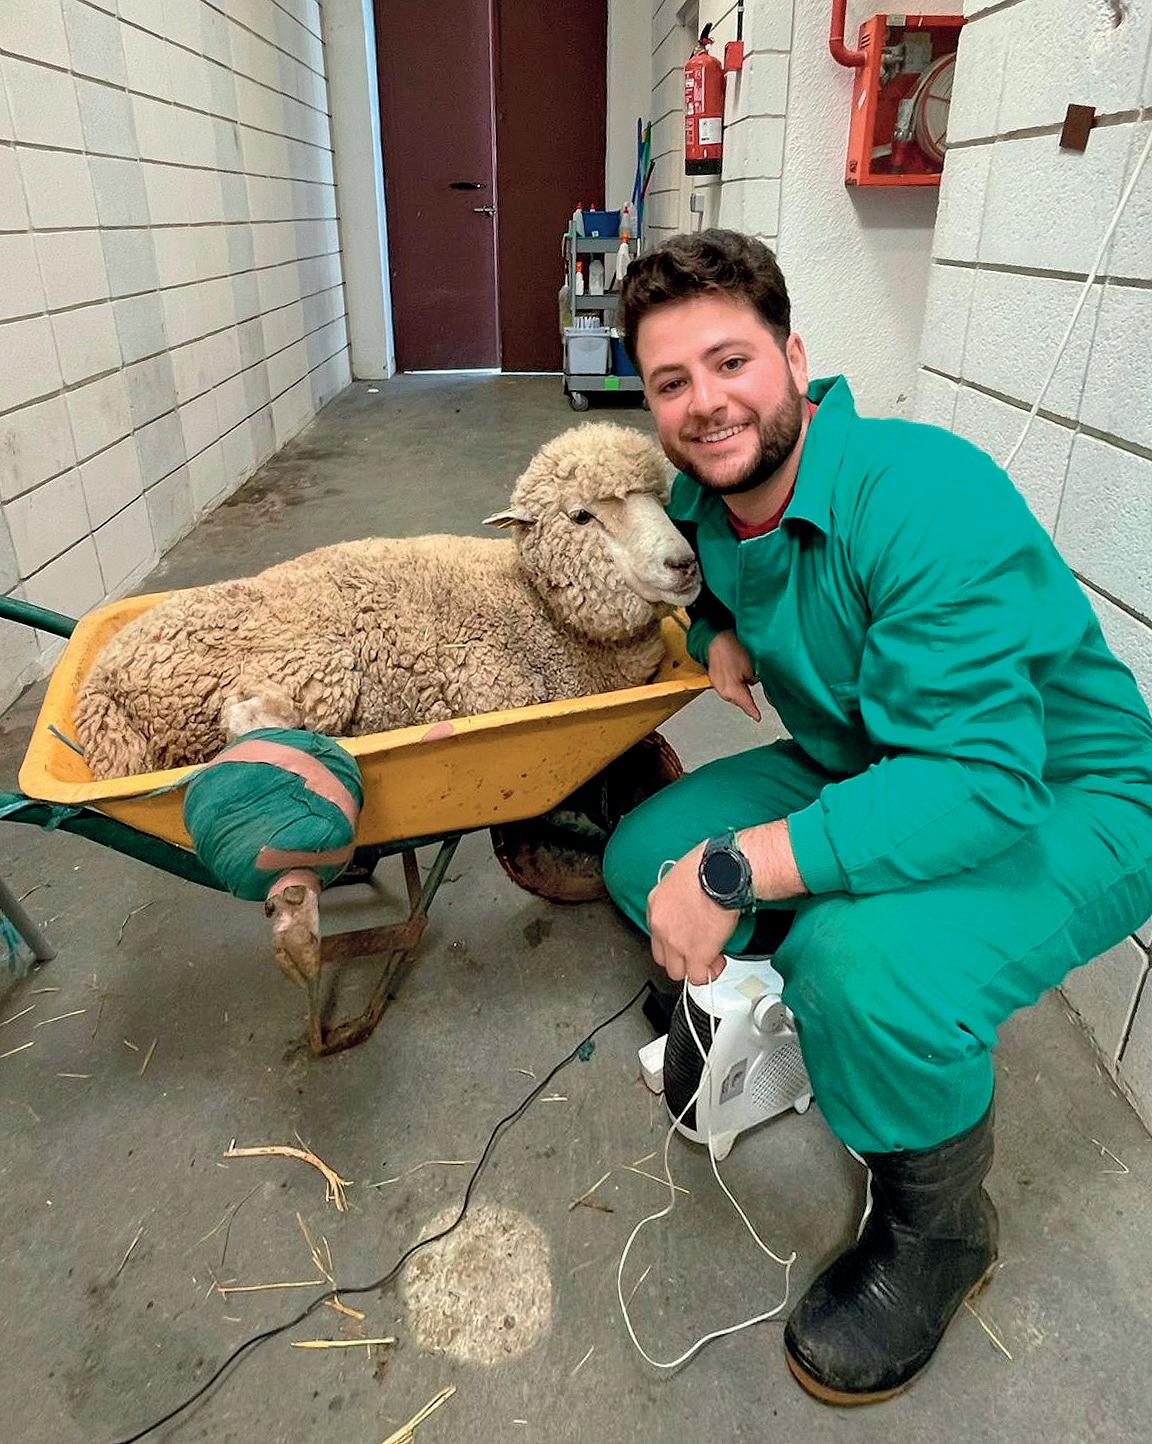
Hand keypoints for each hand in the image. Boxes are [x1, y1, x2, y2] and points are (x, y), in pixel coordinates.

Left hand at [647, 843, 738, 986]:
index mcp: (656, 905)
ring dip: (695, 968)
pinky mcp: (697, 953)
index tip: (686, 940)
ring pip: (678, 972)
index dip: (674, 942)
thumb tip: (692, 903)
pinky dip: (709, 973)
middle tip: (699, 951)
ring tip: (710, 959)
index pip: (656, 935)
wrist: (720, 873)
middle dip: (682, 958)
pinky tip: (717, 961)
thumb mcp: (682, 876)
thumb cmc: (707, 866)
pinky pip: (698, 976)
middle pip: (664, 958)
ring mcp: (677, 943)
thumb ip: (680, 896)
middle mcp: (661, 926)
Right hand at [707, 630, 760, 721]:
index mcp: (732, 691)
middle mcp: (723, 690)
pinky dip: (734, 685)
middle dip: (749, 700)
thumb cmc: (733, 648)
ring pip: (733, 694)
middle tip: (758, 695)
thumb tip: (765, 690)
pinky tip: (739, 676)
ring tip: (747, 678)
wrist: (718, 636)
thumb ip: (760, 682)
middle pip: (739, 701)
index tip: (758, 718)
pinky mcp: (715, 678)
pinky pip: (727, 687)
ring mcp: (717, 684)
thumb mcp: (754, 667)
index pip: (747, 705)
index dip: (754, 712)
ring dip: (741, 691)